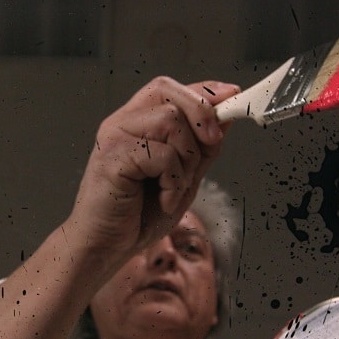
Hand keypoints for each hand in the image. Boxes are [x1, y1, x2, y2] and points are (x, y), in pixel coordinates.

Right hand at [64, 77, 238, 266]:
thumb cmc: (136, 217)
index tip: (233, 95)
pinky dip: (173, 181)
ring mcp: (114, 137)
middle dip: (201, 114)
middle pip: (169, 91)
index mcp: (137, 124)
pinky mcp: (111, 157)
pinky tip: (163, 200)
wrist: (105, 248)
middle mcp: (122, 123)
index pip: (171, 90)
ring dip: (187, 158)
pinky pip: (162, 154)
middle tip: (212, 142)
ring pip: (170, 120)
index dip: (204, 90)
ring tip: (174, 187)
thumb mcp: (183, 179)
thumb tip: (225, 119)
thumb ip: (201, 149)